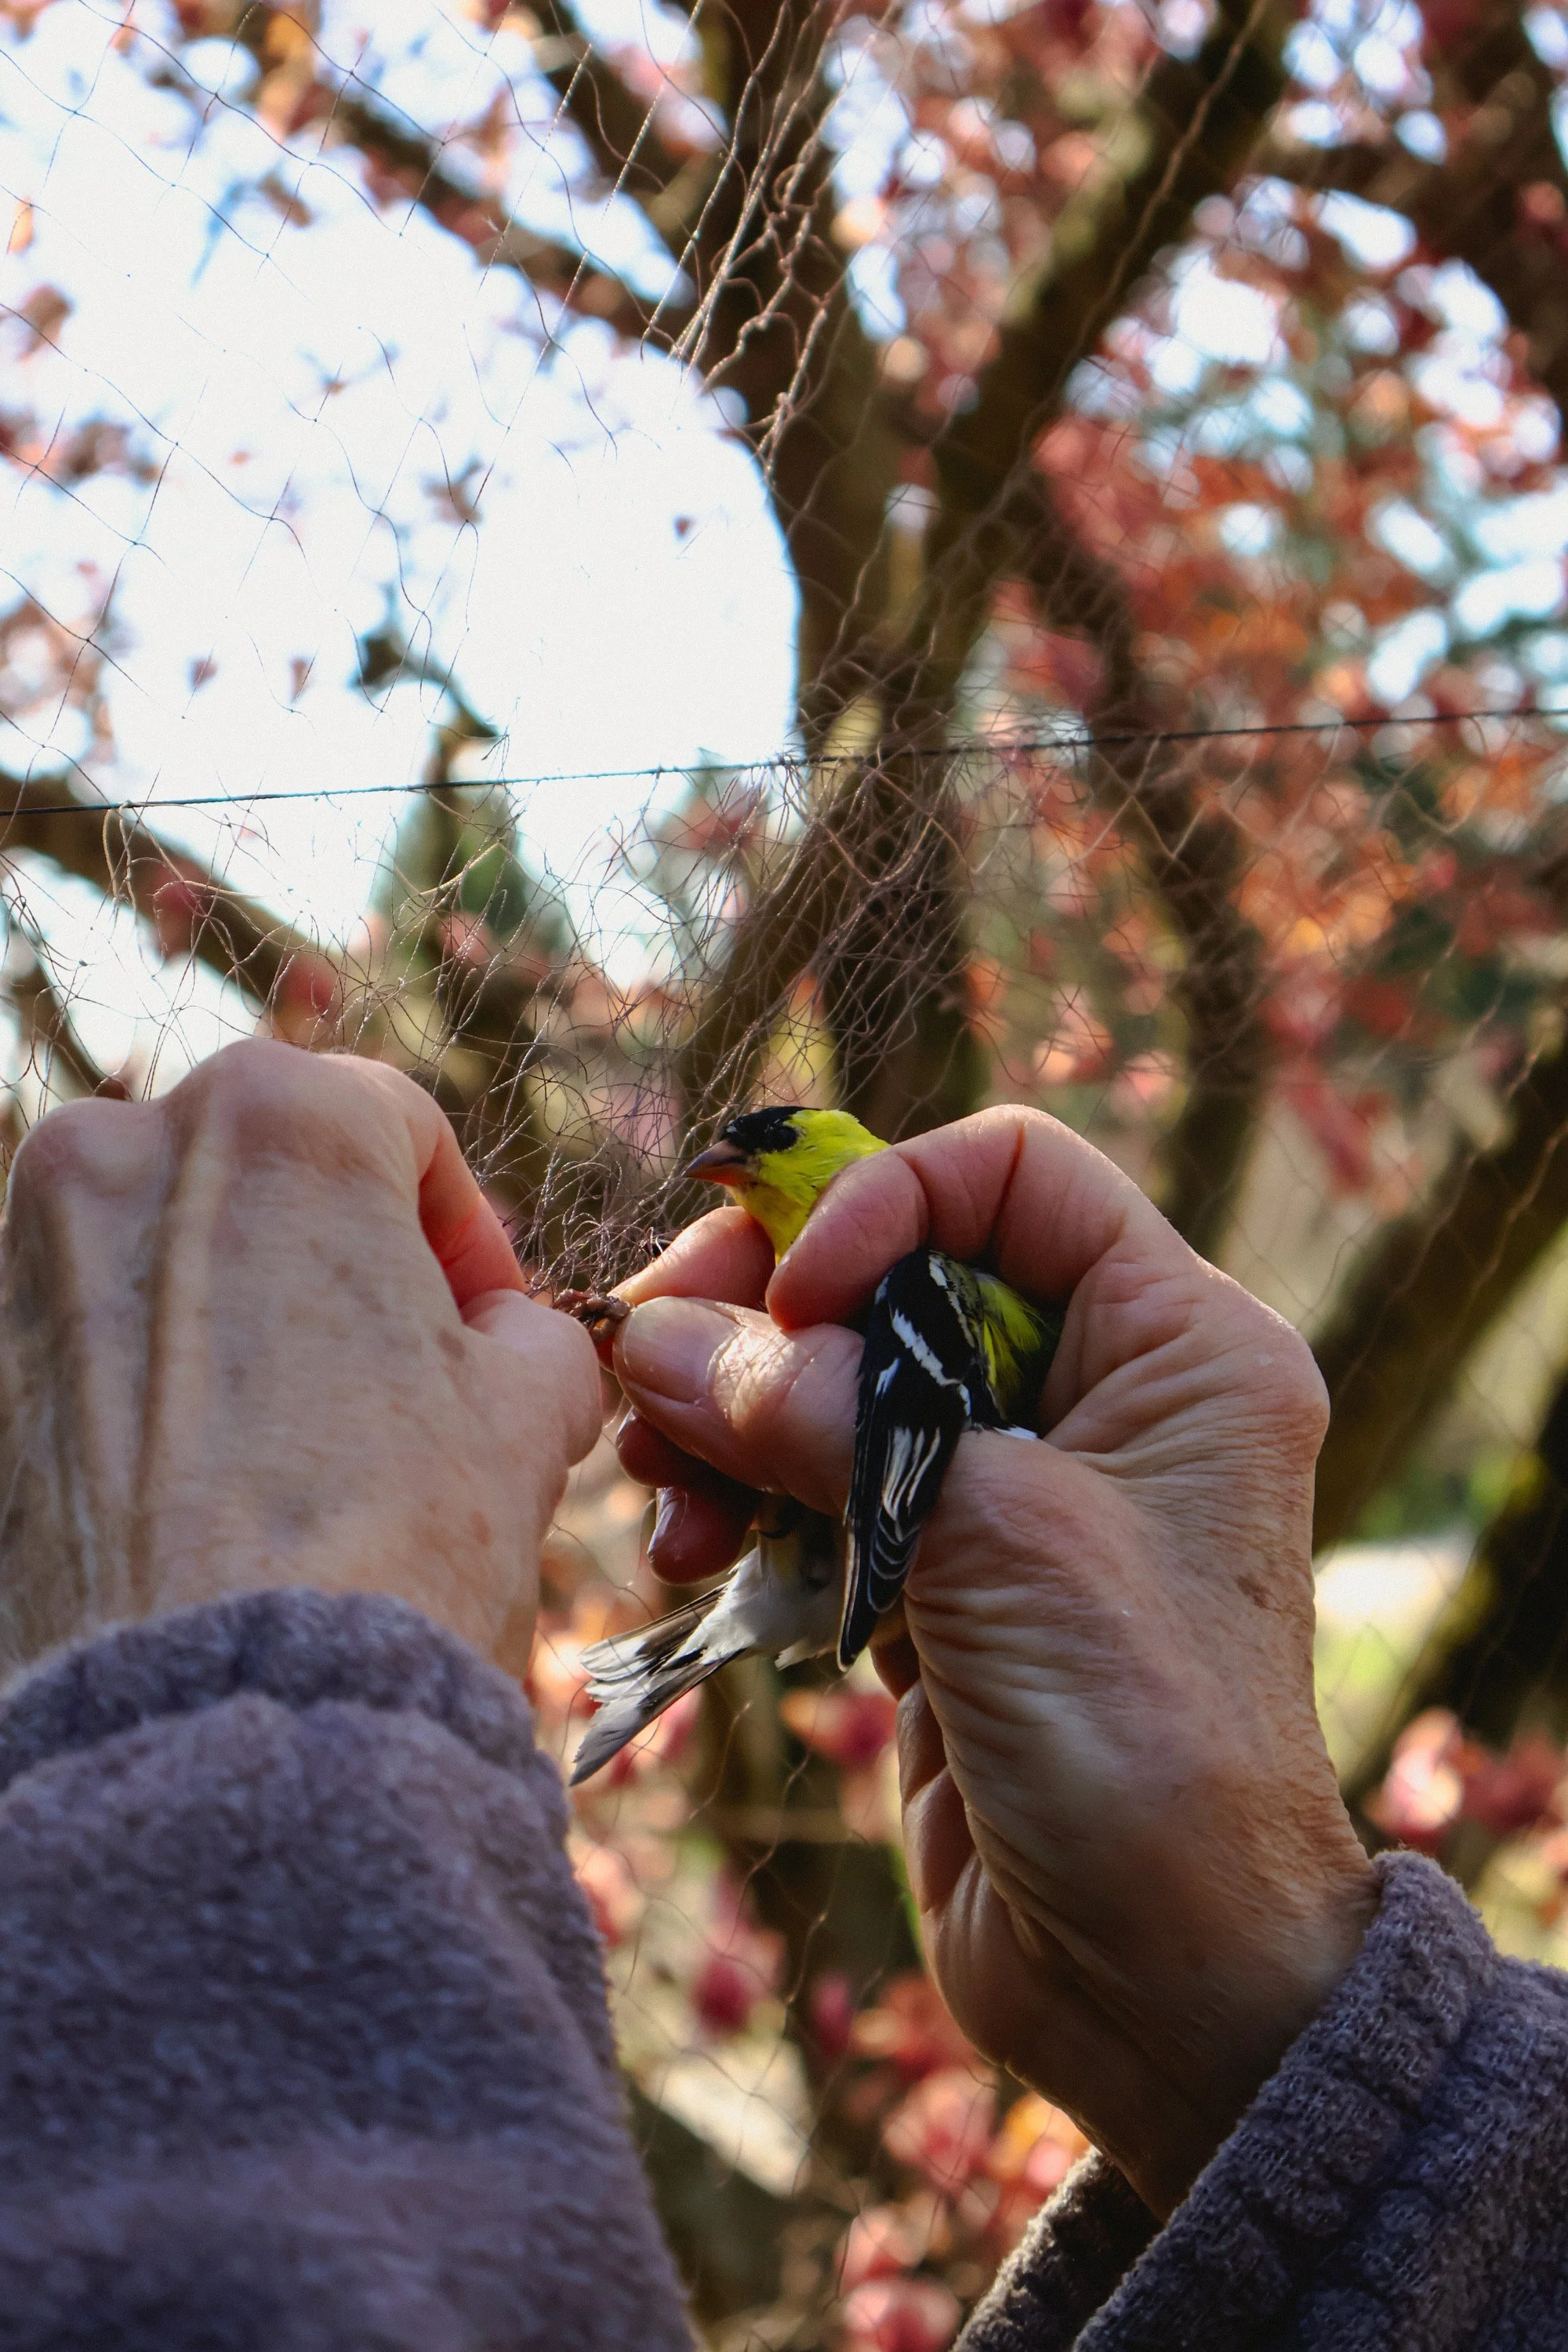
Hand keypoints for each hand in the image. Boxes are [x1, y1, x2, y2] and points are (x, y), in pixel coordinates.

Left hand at [0, 1039, 600, 1668]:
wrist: (215, 1728)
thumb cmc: (388, 1549)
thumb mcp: (528, 1416)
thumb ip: (531, 1336)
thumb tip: (507, 1342)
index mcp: (277, 1116)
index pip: (393, 1124)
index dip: (463, 1228)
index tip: (489, 1321)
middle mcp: (121, 1150)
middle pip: (259, 1173)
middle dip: (339, 1258)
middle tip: (401, 1374)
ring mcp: (24, 1263)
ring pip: (159, 1251)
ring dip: (238, 1315)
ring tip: (303, 1442)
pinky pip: (83, 1346)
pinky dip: (144, 1387)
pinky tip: (209, 1489)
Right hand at [608, 1109, 1374, 2218]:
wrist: (1162, 1981)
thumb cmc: (1135, 1740)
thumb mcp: (984, 1535)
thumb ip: (821, 1414)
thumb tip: (659, 1338)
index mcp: (1177, 1341)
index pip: (1012, 1172)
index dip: (883, 1198)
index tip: (793, 1296)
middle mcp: (1104, 1393)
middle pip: (901, 1269)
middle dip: (766, 1305)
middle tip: (657, 1351)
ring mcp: (1015, 1488)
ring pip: (839, 1378)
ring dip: (729, 1405)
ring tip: (656, 1474)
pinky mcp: (941, 1577)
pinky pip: (815, 1486)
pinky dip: (738, 1498)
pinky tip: (685, 1545)